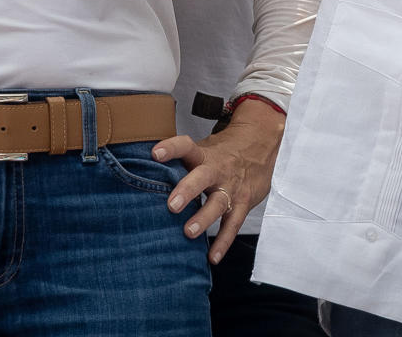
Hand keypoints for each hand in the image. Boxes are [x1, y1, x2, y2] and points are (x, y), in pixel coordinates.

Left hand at [153, 97, 282, 262]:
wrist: (262, 145)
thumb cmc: (222, 152)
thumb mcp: (204, 149)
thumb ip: (180, 161)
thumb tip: (139, 171)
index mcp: (204, 154)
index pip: (186, 146)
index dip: (172, 148)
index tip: (155, 153)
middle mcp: (218, 170)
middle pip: (202, 178)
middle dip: (187, 191)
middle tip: (172, 205)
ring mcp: (231, 187)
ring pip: (218, 204)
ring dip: (203, 219)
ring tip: (188, 232)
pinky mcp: (243, 203)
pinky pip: (233, 224)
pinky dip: (223, 242)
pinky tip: (212, 257)